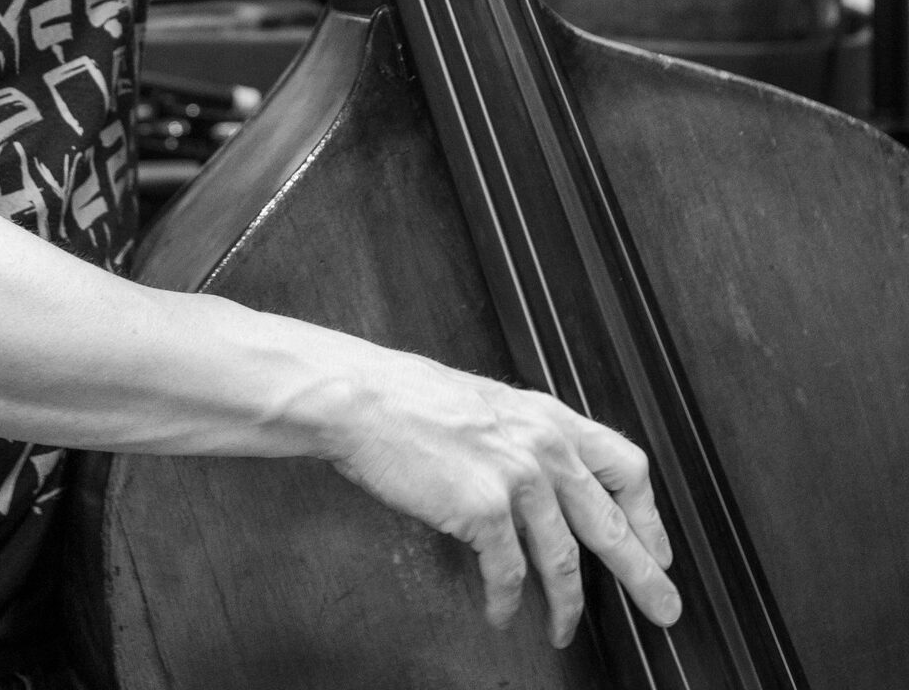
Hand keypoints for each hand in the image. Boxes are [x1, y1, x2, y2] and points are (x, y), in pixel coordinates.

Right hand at [330, 352, 680, 646]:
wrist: (364, 398)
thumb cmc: (412, 399)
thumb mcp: (490, 405)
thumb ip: (526, 439)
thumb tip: (546, 485)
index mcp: (548, 417)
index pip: (625, 466)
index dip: (648, 515)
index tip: (656, 547)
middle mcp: (543, 446)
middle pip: (611, 523)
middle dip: (643, 575)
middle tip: (663, 608)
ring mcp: (517, 478)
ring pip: (563, 560)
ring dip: (568, 606)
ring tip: (563, 630)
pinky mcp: (483, 509)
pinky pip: (508, 574)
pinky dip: (506, 602)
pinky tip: (501, 613)